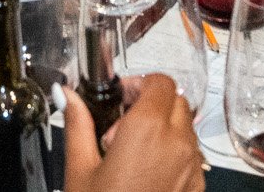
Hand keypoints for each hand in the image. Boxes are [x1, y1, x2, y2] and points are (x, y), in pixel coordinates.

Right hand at [64, 75, 203, 191]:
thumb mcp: (80, 167)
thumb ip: (76, 122)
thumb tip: (67, 96)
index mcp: (147, 129)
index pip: (160, 81)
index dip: (139, 82)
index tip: (120, 95)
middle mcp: (177, 144)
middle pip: (177, 100)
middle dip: (151, 103)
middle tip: (122, 122)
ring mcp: (191, 167)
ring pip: (186, 128)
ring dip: (164, 128)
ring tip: (131, 151)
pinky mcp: (196, 188)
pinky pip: (191, 156)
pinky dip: (173, 153)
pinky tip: (145, 172)